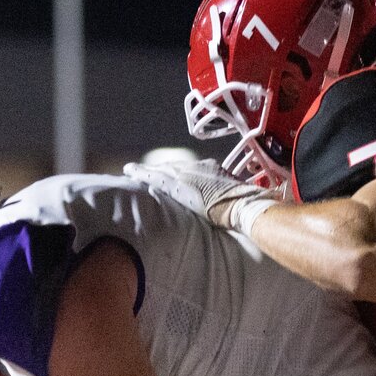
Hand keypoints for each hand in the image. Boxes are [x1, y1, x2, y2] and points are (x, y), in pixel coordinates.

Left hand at [122, 157, 276, 236]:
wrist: (243, 204)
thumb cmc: (245, 205)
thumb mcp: (235, 197)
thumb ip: (225, 198)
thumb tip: (229, 208)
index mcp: (211, 169)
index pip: (187, 168)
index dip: (174, 171)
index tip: (165, 173)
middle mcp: (198, 167)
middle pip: (172, 166)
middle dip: (157, 169)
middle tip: (141, 170)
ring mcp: (188, 173)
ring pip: (161, 169)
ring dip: (145, 170)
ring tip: (130, 170)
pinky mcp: (179, 184)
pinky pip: (155, 176)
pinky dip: (142, 173)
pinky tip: (130, 172)